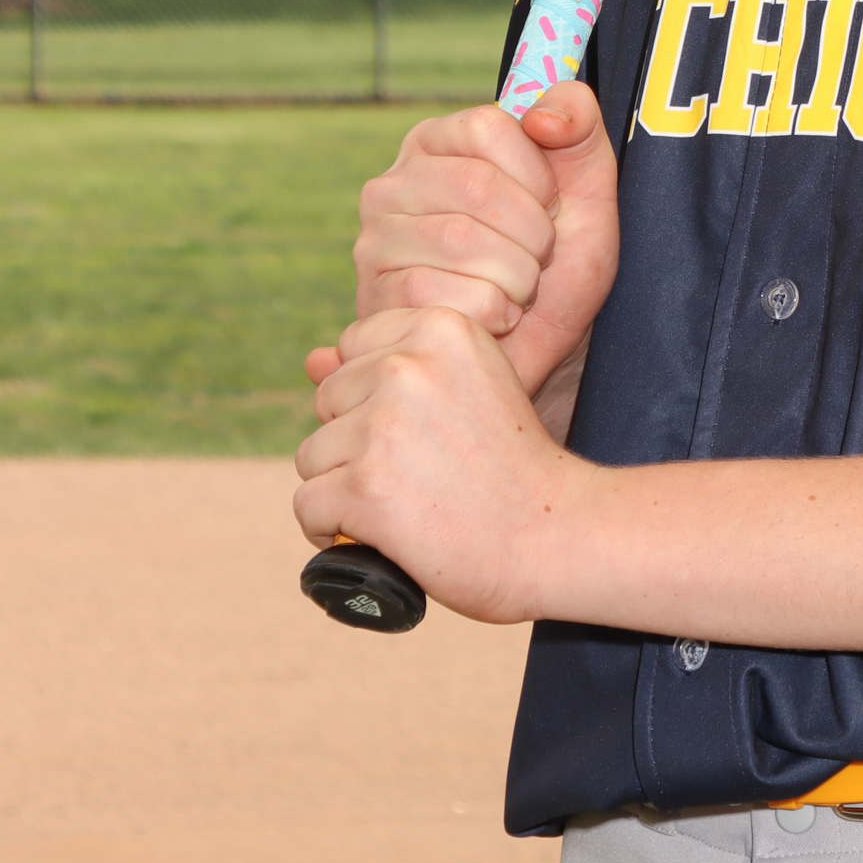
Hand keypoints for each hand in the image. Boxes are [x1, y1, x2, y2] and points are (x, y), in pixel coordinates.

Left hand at [294, 305, 577, 623]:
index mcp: (440, 328)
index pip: (354, 348)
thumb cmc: (513, 465)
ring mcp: (383, 426)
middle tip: (420, 471)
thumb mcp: (470, 387)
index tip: (423, 429)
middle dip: (357, 441)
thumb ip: (392, 366)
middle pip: (328, 400)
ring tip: (405, 504)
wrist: (554, 534)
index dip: (379, 396)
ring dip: (344, 488)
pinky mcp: (364, 487)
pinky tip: (379, 535)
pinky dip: (332, 530)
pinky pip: (308, 506)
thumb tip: (310, 359)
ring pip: (313, 456)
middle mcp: (407, 365)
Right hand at [309, 84, 618, 416]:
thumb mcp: (587, 188)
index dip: (538, 172)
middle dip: (532, 232)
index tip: (551, 206)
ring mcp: (376, 243)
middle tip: (540, 259)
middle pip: (475, 184)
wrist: (543, 353)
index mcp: (437, 142)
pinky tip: (496, 319)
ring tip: (521, 289)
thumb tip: (543, 116)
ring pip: (460, 241)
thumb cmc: (559, 265)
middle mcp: (393, 184)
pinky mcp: (375, 300)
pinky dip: (492, 313)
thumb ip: (579, 125)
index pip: (487, 125)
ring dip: (517, 276)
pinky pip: (444, 295)